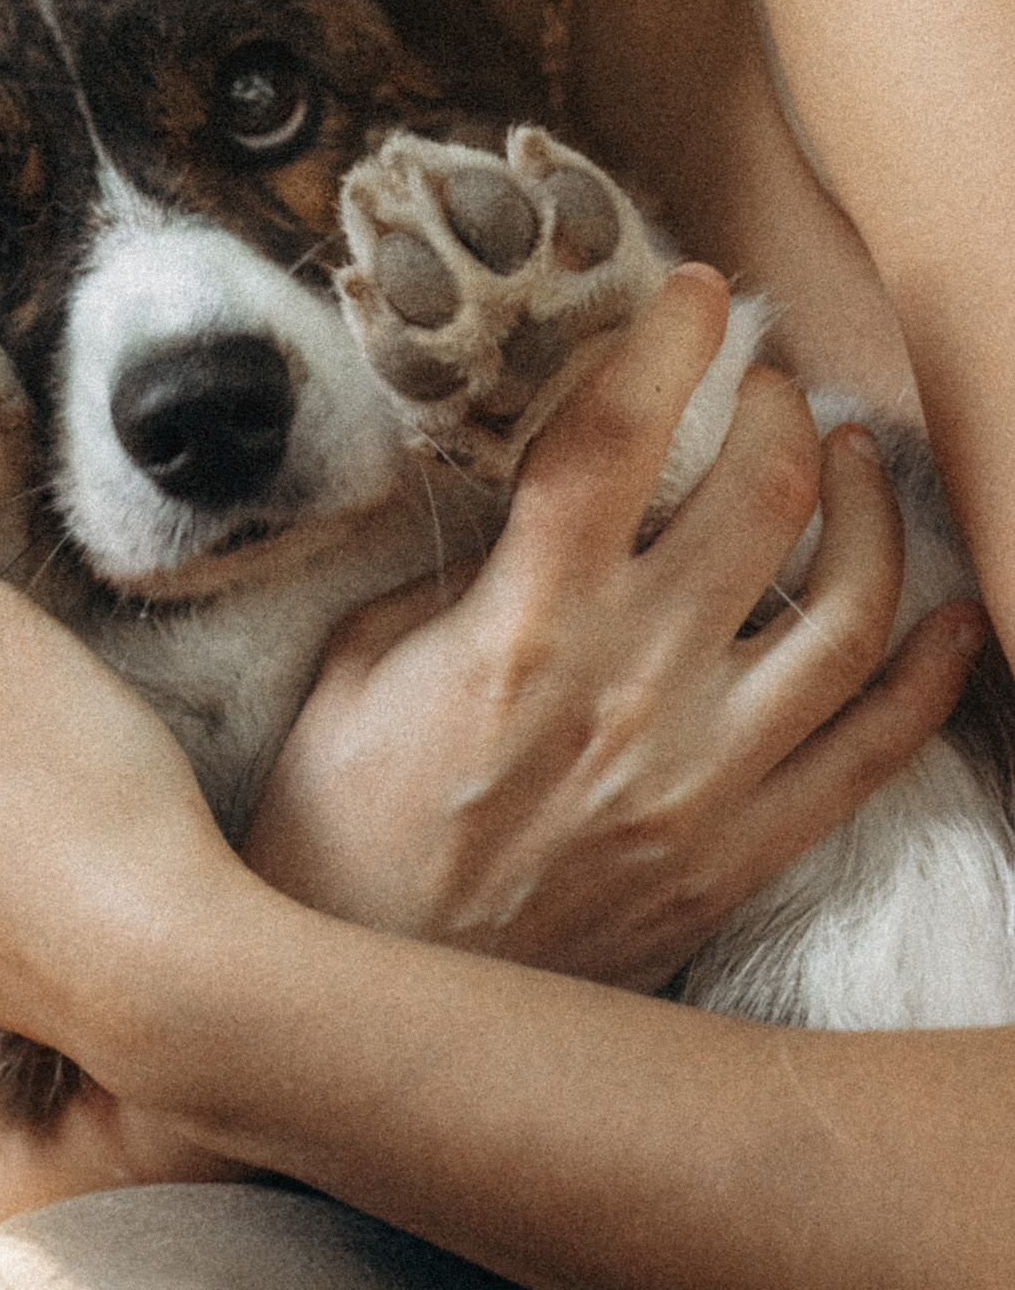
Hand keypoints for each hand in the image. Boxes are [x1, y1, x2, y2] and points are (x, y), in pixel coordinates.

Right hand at [245, 266, 987, 989]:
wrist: (372, 999)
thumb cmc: (342, 821)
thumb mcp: (358, 663)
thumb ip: (457, 576)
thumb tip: (533, 506)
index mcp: (523, 623)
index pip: (615, 438)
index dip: (667, 342)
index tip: (696, 290)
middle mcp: (632, 687)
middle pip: (762, 500)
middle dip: (782, 411)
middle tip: (771, 384)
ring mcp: (704, 778)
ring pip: (849, 612)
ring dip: (872, 514)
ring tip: (857, 463)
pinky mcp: (742, 856)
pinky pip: (876, 751)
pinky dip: (932, 674)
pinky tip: (947, 617)